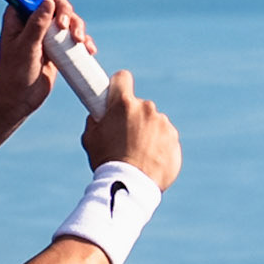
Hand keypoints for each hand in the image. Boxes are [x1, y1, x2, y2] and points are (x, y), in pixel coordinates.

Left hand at [0, 0, 96, 123]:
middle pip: (55, 0)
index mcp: (18, 15)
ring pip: (69, 17)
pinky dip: (83, 40)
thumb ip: (36, 25)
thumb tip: (47, 1)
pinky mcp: (59, 46)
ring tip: (78, 41)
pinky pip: (75, 36)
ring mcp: (47, 33)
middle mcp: (33, 20)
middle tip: (65, 27)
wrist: (20, 100)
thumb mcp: (25, 48)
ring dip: (78, 25)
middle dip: (65, 9)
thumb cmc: (15, 74)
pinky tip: (88, 49)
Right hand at [81, 70, 180, 191]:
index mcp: (124, 104)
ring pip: (154, 123)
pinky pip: (165, 138)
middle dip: (133, 118)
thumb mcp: (90, 139)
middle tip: (124, 138)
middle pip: (139, 105)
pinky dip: (159, 147)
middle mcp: (146, 109)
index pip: (122, 78)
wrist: (131, 186)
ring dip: (147, 133)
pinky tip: (148, 162)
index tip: (116, 97)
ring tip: (137, 155)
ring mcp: (163, 124)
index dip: (118, 86)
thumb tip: (99, 114)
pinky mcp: (174, 139)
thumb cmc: (107, 162)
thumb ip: (95, 120)